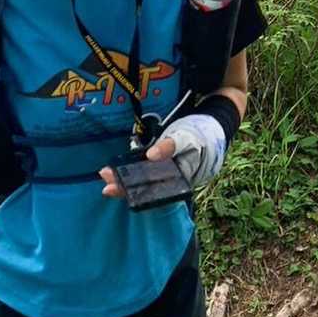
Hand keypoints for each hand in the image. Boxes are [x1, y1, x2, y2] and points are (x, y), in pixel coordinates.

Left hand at [99, 116, 225, 199]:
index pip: (151, 190)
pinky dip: (133, 169)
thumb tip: (151, 156)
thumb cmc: (202, 133)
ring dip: (125, 178)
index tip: (111, 187)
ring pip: (144, 180)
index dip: (131, 191)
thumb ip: (171, 146)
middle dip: (123, 185)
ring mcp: (167, 173)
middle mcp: (172, 181)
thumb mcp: (187, 137)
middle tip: (104, 178)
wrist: (213, 125)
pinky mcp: (164, 164)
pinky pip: (146, 171)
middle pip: (145, 188)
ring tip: (106, 173)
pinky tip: (119, 168)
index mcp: (180, 180)